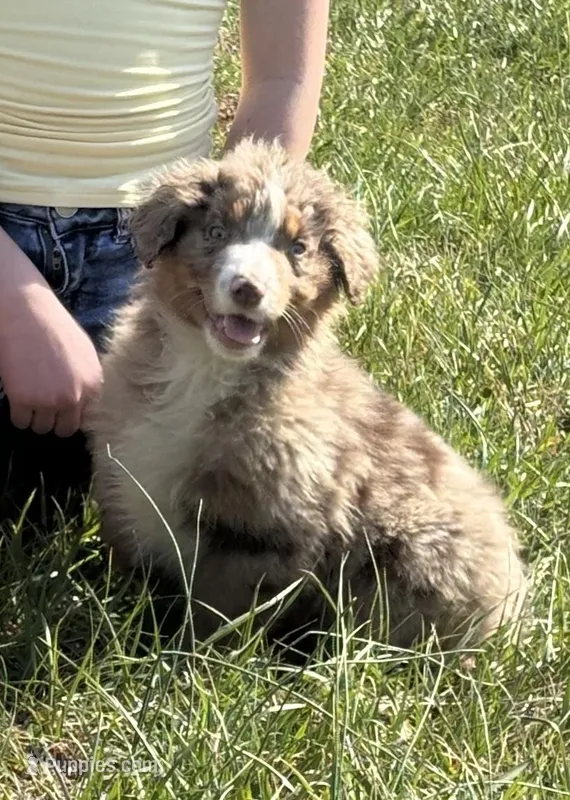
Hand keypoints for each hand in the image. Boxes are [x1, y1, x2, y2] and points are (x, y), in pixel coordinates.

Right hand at [0, 230, 102, 436]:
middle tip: (42, 407)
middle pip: (65, 429)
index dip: (71, 414)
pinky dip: (17, 414)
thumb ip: (87, 381)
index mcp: (93, 385)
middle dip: (54, 421)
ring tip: (29, 398)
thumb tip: (83, 403)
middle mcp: (75, 397)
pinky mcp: (23, 400)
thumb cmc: (54, 328)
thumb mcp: (85, 354)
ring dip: (34, 418)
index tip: (60, 408)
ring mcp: (49, 401)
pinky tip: (16, 396)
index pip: (86, 418)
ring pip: (41, 428)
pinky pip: (20, 422)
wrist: (27, 311)